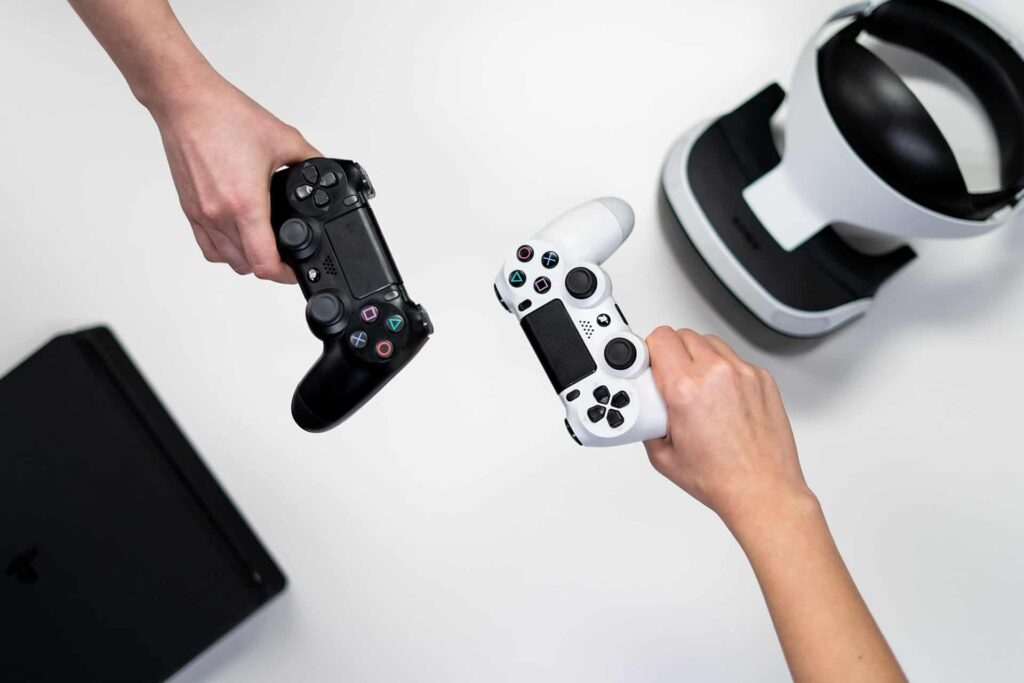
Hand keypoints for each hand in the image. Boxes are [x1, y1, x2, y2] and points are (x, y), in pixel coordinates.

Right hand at [148, 74, 318, 281]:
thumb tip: (323, 171)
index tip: (295, 269)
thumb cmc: (224, 116)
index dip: (284, 274)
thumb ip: (309, 159)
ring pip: (225, 260)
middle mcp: (219, 214)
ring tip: (263, 246)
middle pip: (246, 266)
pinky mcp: (189, 208)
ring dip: (246, 259)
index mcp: (244, 203)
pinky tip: (238, 235)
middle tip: (285, 255)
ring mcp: (201, 214)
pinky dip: (224, 249)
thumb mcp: (283, 138)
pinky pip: (207, 246)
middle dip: (269, 266)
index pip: (264, 262)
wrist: (186, 101)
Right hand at [643, 327, 811, 528]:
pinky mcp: (762, 379)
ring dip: (697, 358)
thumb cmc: (721, 479)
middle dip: (670, 354)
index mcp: (686, 389)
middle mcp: (717, 374)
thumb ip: (648, 421)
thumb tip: (645, 406)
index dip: (649, 352)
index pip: (659, 338)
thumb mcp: (663, 455)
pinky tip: (721, 397)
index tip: (648, 365)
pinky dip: (723, 371)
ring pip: (709, 342)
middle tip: (668, 380)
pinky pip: (735, 359)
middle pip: (682, 335)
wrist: (762, 491)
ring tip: (695, 388)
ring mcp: (744, 374)